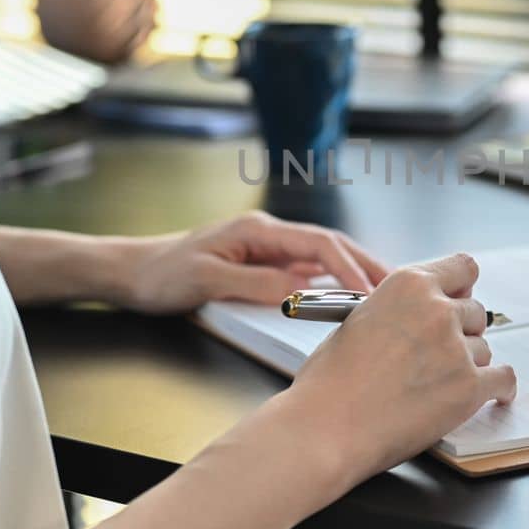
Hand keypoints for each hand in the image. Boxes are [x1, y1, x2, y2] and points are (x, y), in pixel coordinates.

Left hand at [113, 211, 388, 313]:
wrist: (132, 273)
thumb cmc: (162, 272)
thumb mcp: (208, 280)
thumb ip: (256, 283)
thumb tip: (299, 292)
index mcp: (259, 230)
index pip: (319, 244)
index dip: (349, 267)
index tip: (369, 290)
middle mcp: (268, 236)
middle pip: (329, 247)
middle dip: (364, 264)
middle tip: (396, 286)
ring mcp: (266, 251)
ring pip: (321, 259)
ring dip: (352, 273)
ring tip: (381, 292)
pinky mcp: (261, 267)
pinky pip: (304, 273)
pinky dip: (330, 283)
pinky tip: (344, 298)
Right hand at [287, 253, 517, 477]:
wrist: (326, 427)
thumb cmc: (330, 380)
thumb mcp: (361, 318)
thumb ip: (402, 308)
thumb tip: (430, 309)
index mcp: (409, 284)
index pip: (464, 268)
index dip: (461, 288)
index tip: (460, 301)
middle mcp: (437, 309)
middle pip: (476, 312)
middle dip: (462, 331)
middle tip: (440, 354)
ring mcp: (456, 348)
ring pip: (485, 349)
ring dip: (469, 364)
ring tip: (437, 385)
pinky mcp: (469, 387)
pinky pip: (503, 379)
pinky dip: (499, 389)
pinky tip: (493, 394)